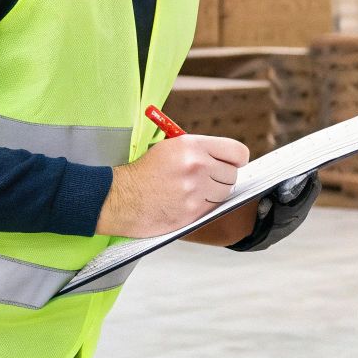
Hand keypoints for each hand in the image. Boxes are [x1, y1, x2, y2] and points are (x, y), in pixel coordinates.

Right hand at [95, 135, 248, 238]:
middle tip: (208, 179)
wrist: (119, 197)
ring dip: (214, 194)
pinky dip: (203, 206)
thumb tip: (226, 158)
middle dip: (223, 177)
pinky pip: (212, 208)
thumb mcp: (170, 147)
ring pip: (224, 193)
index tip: (233, 164)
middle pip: (233, 175)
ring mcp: (195, 190)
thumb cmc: (143, 171)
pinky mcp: (191, 211)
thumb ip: (200, 150)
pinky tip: (186, 201)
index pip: (237, 152)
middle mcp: (197, 166)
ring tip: (193, 191)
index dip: (237, 160)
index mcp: (192, 145)